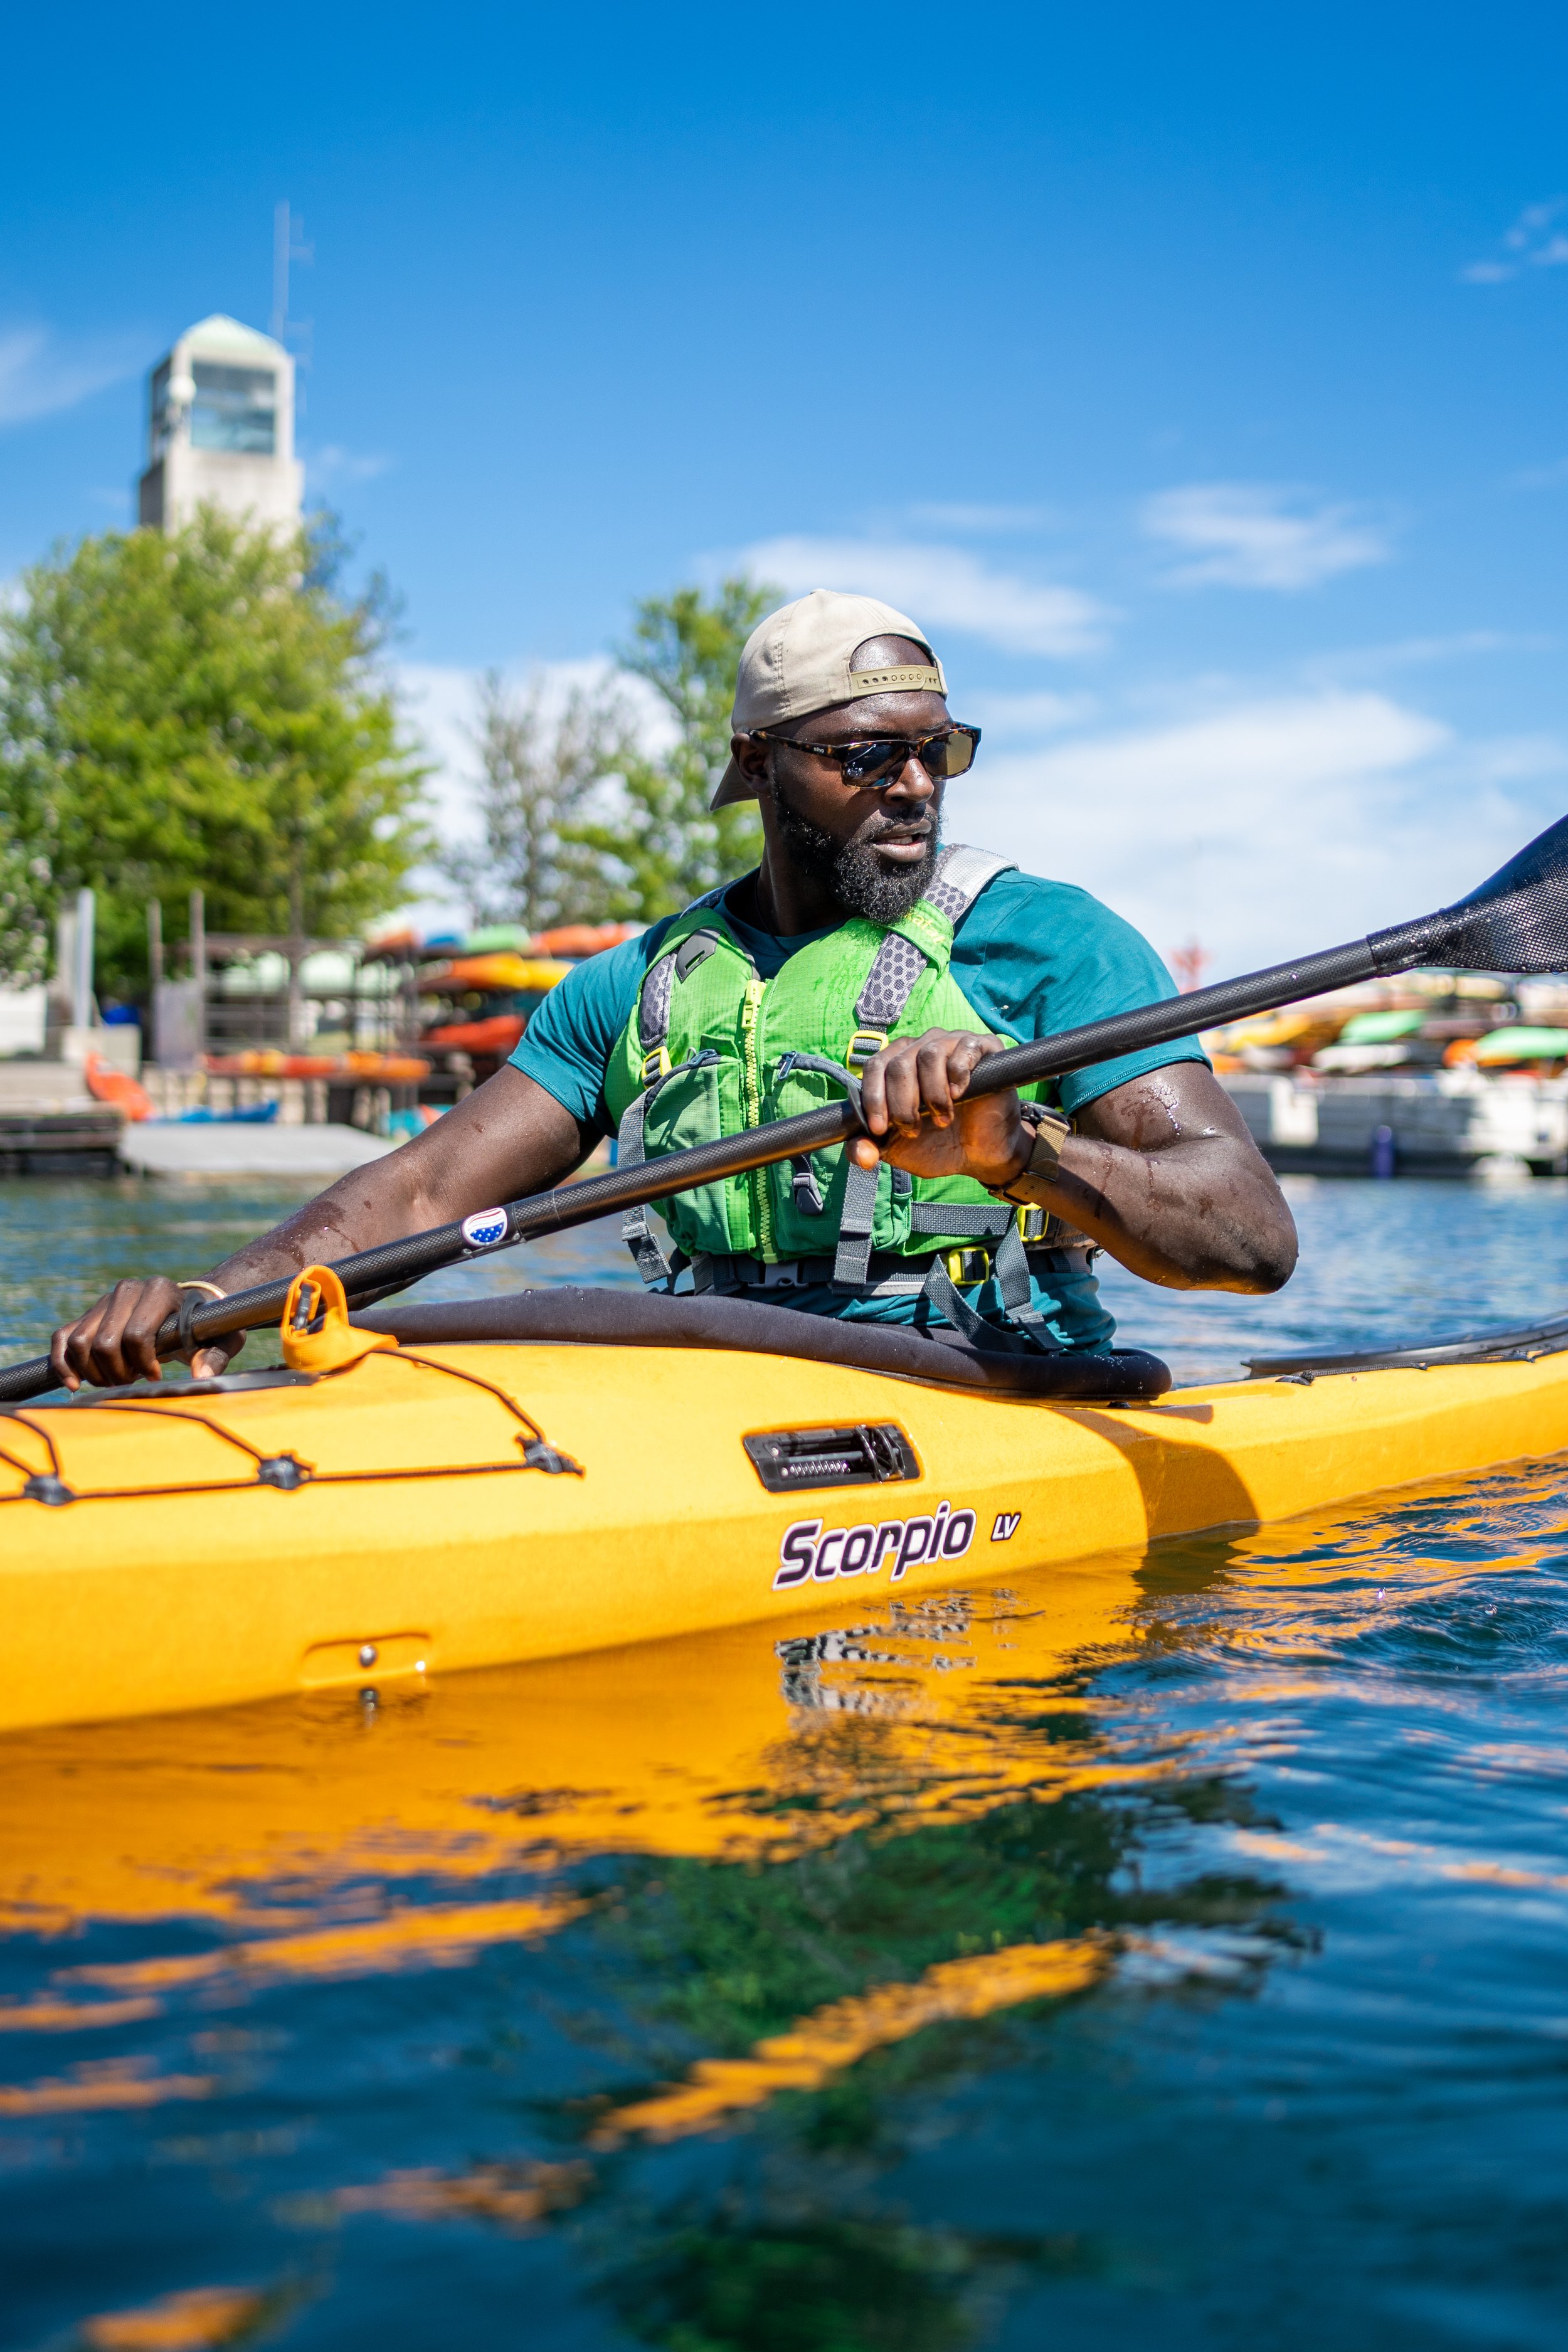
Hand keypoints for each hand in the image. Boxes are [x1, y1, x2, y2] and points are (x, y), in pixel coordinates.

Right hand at [49, 1278, 243, 1391]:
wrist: (188, 1310)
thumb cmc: (205, 1328)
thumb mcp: (220, 1340)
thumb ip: (214, 1358)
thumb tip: (201, 1377)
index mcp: (160, 1290)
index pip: (136, 1334)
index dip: (142, 1363)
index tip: (156, 1375)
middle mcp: (128, 1289)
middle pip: (104, 1342)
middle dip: (117, 1373)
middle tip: (134, 1382)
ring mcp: (104, 1301)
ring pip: (80, 1343)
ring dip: (94, 1373)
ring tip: (118, 1380)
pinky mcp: (87, 1315)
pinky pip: (62, 1339)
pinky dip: (65, 1365)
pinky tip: (76, 1385)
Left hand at [849, 1029, 1031, 1190]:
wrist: (981, 1153)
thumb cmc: (937, 1143)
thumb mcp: (897, 1150)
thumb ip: (871, 1149)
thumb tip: (861, 1154)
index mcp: (897, 1065)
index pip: (875, 1067)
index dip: (873, 1098)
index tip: (879, 1129)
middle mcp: (922, 1047)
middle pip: (900, 1064)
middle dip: (902, 1103)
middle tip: (914, 1128)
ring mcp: (953, 1044)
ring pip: (930, 1054)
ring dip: (933, 1093)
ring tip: (943, 1118)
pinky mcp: (983, 1048)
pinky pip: (965, 1048)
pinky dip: (958, 1074)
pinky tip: (960, 1094)